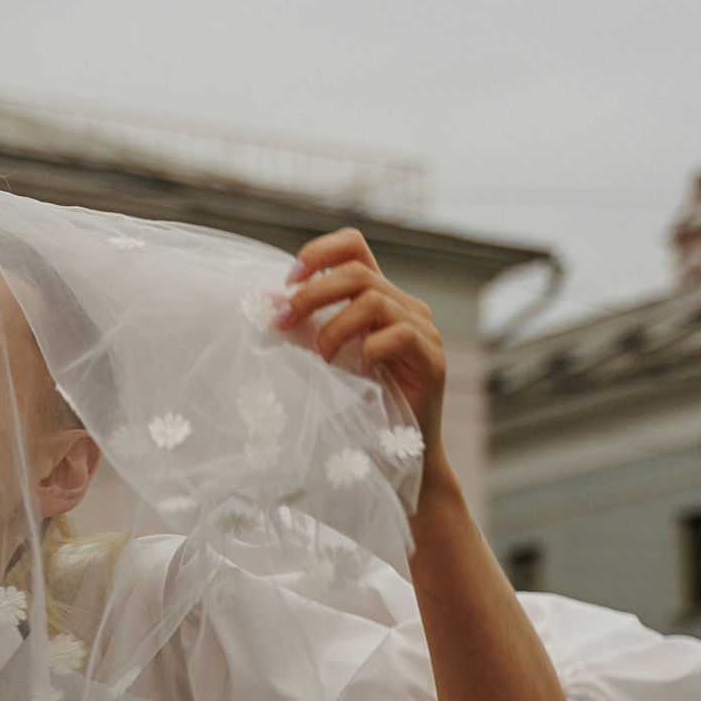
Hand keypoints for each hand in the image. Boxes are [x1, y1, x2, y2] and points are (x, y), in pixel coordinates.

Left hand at [279, 227, 448, 458]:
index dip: (320, 251)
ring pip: (374, 301)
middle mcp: (405, 306)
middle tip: (282, 321)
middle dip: (311, 294)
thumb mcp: (330, 356)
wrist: (401, 453)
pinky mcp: (432, 359)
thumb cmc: (361, 404)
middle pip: (356, 273)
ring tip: (322, 357)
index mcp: (379, 297)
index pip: (355, 246)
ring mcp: (423, 330)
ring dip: (335, 327)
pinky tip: (357, 371)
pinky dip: (370, 350)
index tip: (290, 278)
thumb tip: (268, 303)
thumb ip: (310, 327)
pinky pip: (400, 335)